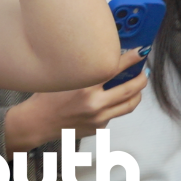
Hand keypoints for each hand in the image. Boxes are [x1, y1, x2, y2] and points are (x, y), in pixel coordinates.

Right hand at [2, 52, 149, 151]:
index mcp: (84, 87)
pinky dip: (117, 105)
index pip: (114, 68)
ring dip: (136, 94)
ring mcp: (99, 117)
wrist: (36, 123)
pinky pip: (115, 114)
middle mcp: (94, 103)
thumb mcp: (62, 78)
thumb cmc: (45, 99)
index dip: (131, 59)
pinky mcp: (100, 128)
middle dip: (142, 78)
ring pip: (129, 105)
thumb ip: (84, 72)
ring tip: (136, 86)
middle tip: (144, 71)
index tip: (141, 52)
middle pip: (130, 89)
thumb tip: (103, 60)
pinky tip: (110, 100)